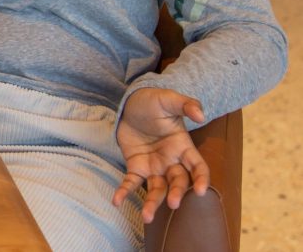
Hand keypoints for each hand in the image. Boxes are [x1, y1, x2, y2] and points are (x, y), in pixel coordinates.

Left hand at [113, 88, 209, 222]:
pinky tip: (117, 201)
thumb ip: (186, 104)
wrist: (132, 103)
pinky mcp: (136, 166)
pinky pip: (132, 182)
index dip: (200, 179)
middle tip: (174, 204)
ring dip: (153, 203)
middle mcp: (171, 161)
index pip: (198, 167)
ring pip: (157, 189)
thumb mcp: (169, 99)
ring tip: (147, 217)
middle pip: (177, 182)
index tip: (200, 191)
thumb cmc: (154, 102)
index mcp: (183, 147)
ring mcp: (154, 166)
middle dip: (177, 193)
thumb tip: (200, 115)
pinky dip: (125, 192)